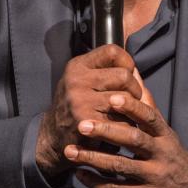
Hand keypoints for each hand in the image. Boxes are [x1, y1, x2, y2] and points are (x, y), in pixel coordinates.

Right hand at [36, 44, 141, 177]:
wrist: (52, 135)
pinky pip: (123, 120)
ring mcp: (82, 102)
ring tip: (124, 113)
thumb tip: (135, 69)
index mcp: (77, 66)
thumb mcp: (81, 80)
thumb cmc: (74, 105)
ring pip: (126, 99)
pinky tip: (118, 127)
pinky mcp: (89, 123)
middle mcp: (77, 81)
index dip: (127, 62)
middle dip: (135, 89)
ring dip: (131, 109)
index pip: (112, 51)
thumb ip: (104, 70)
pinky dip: (126, 125)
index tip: (128, 73)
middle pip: (124, 76)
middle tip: (131, 98)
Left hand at [63, 72, 187, 187]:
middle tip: (82, 124)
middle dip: (106, 131)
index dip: (131, 107)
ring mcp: (153, 177)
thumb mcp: (165, 133)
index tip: (110, 97)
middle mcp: (160, 154)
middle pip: (134, 139)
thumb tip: (133, 72)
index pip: (149, 117)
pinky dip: (96, 182)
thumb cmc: (171, 155)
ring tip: (71, 151)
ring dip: (93, 158)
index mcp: (165, 135)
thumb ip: (147, 106)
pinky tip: (80, 174)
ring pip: (121, 166)